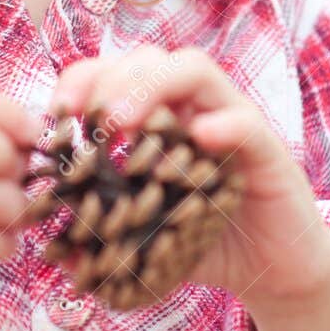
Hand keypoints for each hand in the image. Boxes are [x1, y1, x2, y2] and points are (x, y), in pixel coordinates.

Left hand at [48, 45, 329, 315]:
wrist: (272, 270)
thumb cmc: (203, 242)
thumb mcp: (146, 239)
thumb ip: (104, 238)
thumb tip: (56, 253)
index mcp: (158, 118)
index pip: (114, 72)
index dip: (80, 82)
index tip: (57, 117)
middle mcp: (193, 108)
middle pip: (149, 60)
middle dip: (109, 81)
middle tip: (90, 123)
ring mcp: (232, 123)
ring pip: (195, 70)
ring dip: (152, 87)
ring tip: (123, 124)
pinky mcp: (269, 152)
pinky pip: (247, 122)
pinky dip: (223, 124)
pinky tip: (199, 139)